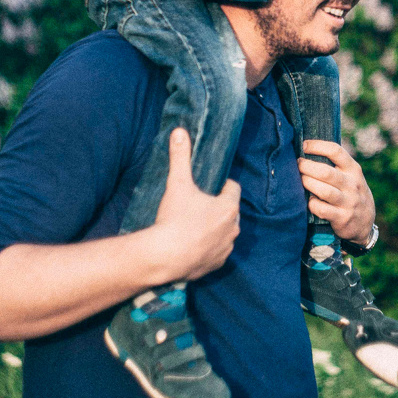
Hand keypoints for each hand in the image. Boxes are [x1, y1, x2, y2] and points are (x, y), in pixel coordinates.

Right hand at [149, 129, 241, 280]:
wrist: (164, 257)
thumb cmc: (174, 218)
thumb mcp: (177, 183)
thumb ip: (180, 157)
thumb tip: (179, 131)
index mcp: (229, 207)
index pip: (233, 188)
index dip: (222, 185)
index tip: (209, 185)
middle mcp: (233, 229)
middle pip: (230, 211)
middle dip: (218, 206)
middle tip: (198, 204)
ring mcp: (226, 249)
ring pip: (225, 232)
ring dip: (215, 228)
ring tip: (194, 224)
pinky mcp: (217, 265)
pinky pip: (218, 251)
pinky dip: (209, 247)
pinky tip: (193, 244)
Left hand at [298, 139, 375, 244]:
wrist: (365, 222)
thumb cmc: (351, 192)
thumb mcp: (351, 176)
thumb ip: (336, 165)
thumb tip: (307, 148)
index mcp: (353, 169)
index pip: (335, 151)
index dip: (317, 146)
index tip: (303, 145)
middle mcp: (352, 184)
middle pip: (326, 172)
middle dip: (307, 167)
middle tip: (297, 165)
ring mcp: (348, 202)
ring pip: (323, 191)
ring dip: (307, 183)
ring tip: (300, 180)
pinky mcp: (342, 218)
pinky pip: (322, 209)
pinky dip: (312, 204)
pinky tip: (308, 200)